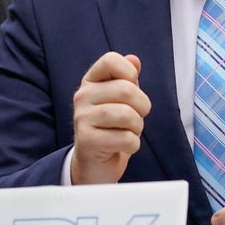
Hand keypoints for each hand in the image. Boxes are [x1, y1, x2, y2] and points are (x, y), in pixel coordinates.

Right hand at [70, 52, 151, 184]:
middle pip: (127, 90)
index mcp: (90, 82)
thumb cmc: (111, 128)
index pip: (111, 60)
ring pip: (128, 115)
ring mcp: (82, 118)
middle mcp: (82, 97)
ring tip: (128, 132)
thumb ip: (127, 79)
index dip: (129, 73)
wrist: (94, 164)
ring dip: (137, 128)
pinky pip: (126, 139)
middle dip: (142, 107)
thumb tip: (134, 60)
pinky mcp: (87, 141)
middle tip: (136, 117)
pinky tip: (121, 146)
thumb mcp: (120, 100)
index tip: (131, 90)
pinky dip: (132, 145)